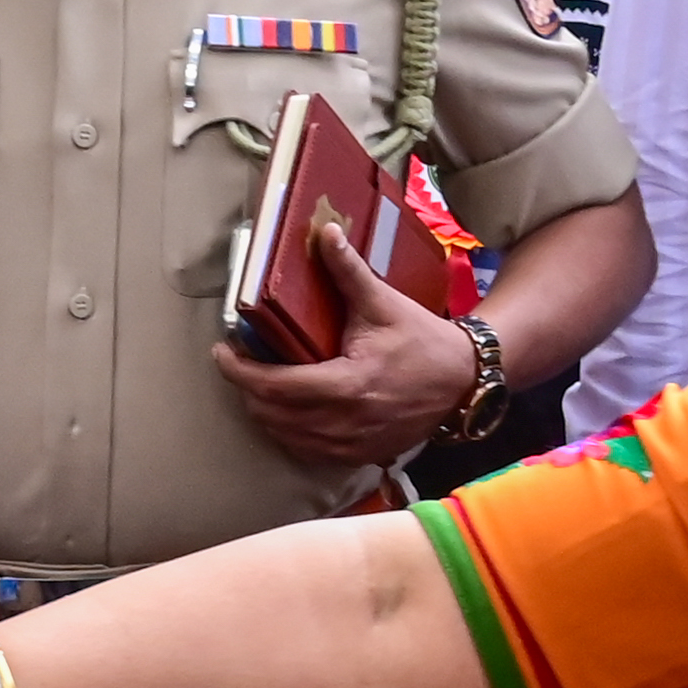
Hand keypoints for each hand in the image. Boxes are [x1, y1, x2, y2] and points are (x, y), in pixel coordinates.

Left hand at [209, 218, 482, 468]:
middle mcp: (345, 423)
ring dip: (265, 412)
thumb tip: (325, 231)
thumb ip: (348, 271)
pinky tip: (288, 409)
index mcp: (347, 385)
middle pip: (272, 415)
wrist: (464, 382)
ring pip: (285, 437)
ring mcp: (352, 445)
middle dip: (247, 389)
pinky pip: (308, 452)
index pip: (275, 386)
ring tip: (259, 383)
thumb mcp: (383, 304)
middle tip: (239, 363)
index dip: (239, 372)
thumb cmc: (424, 341)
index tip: (222, 352)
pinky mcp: (360, 456)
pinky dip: (289, 432)